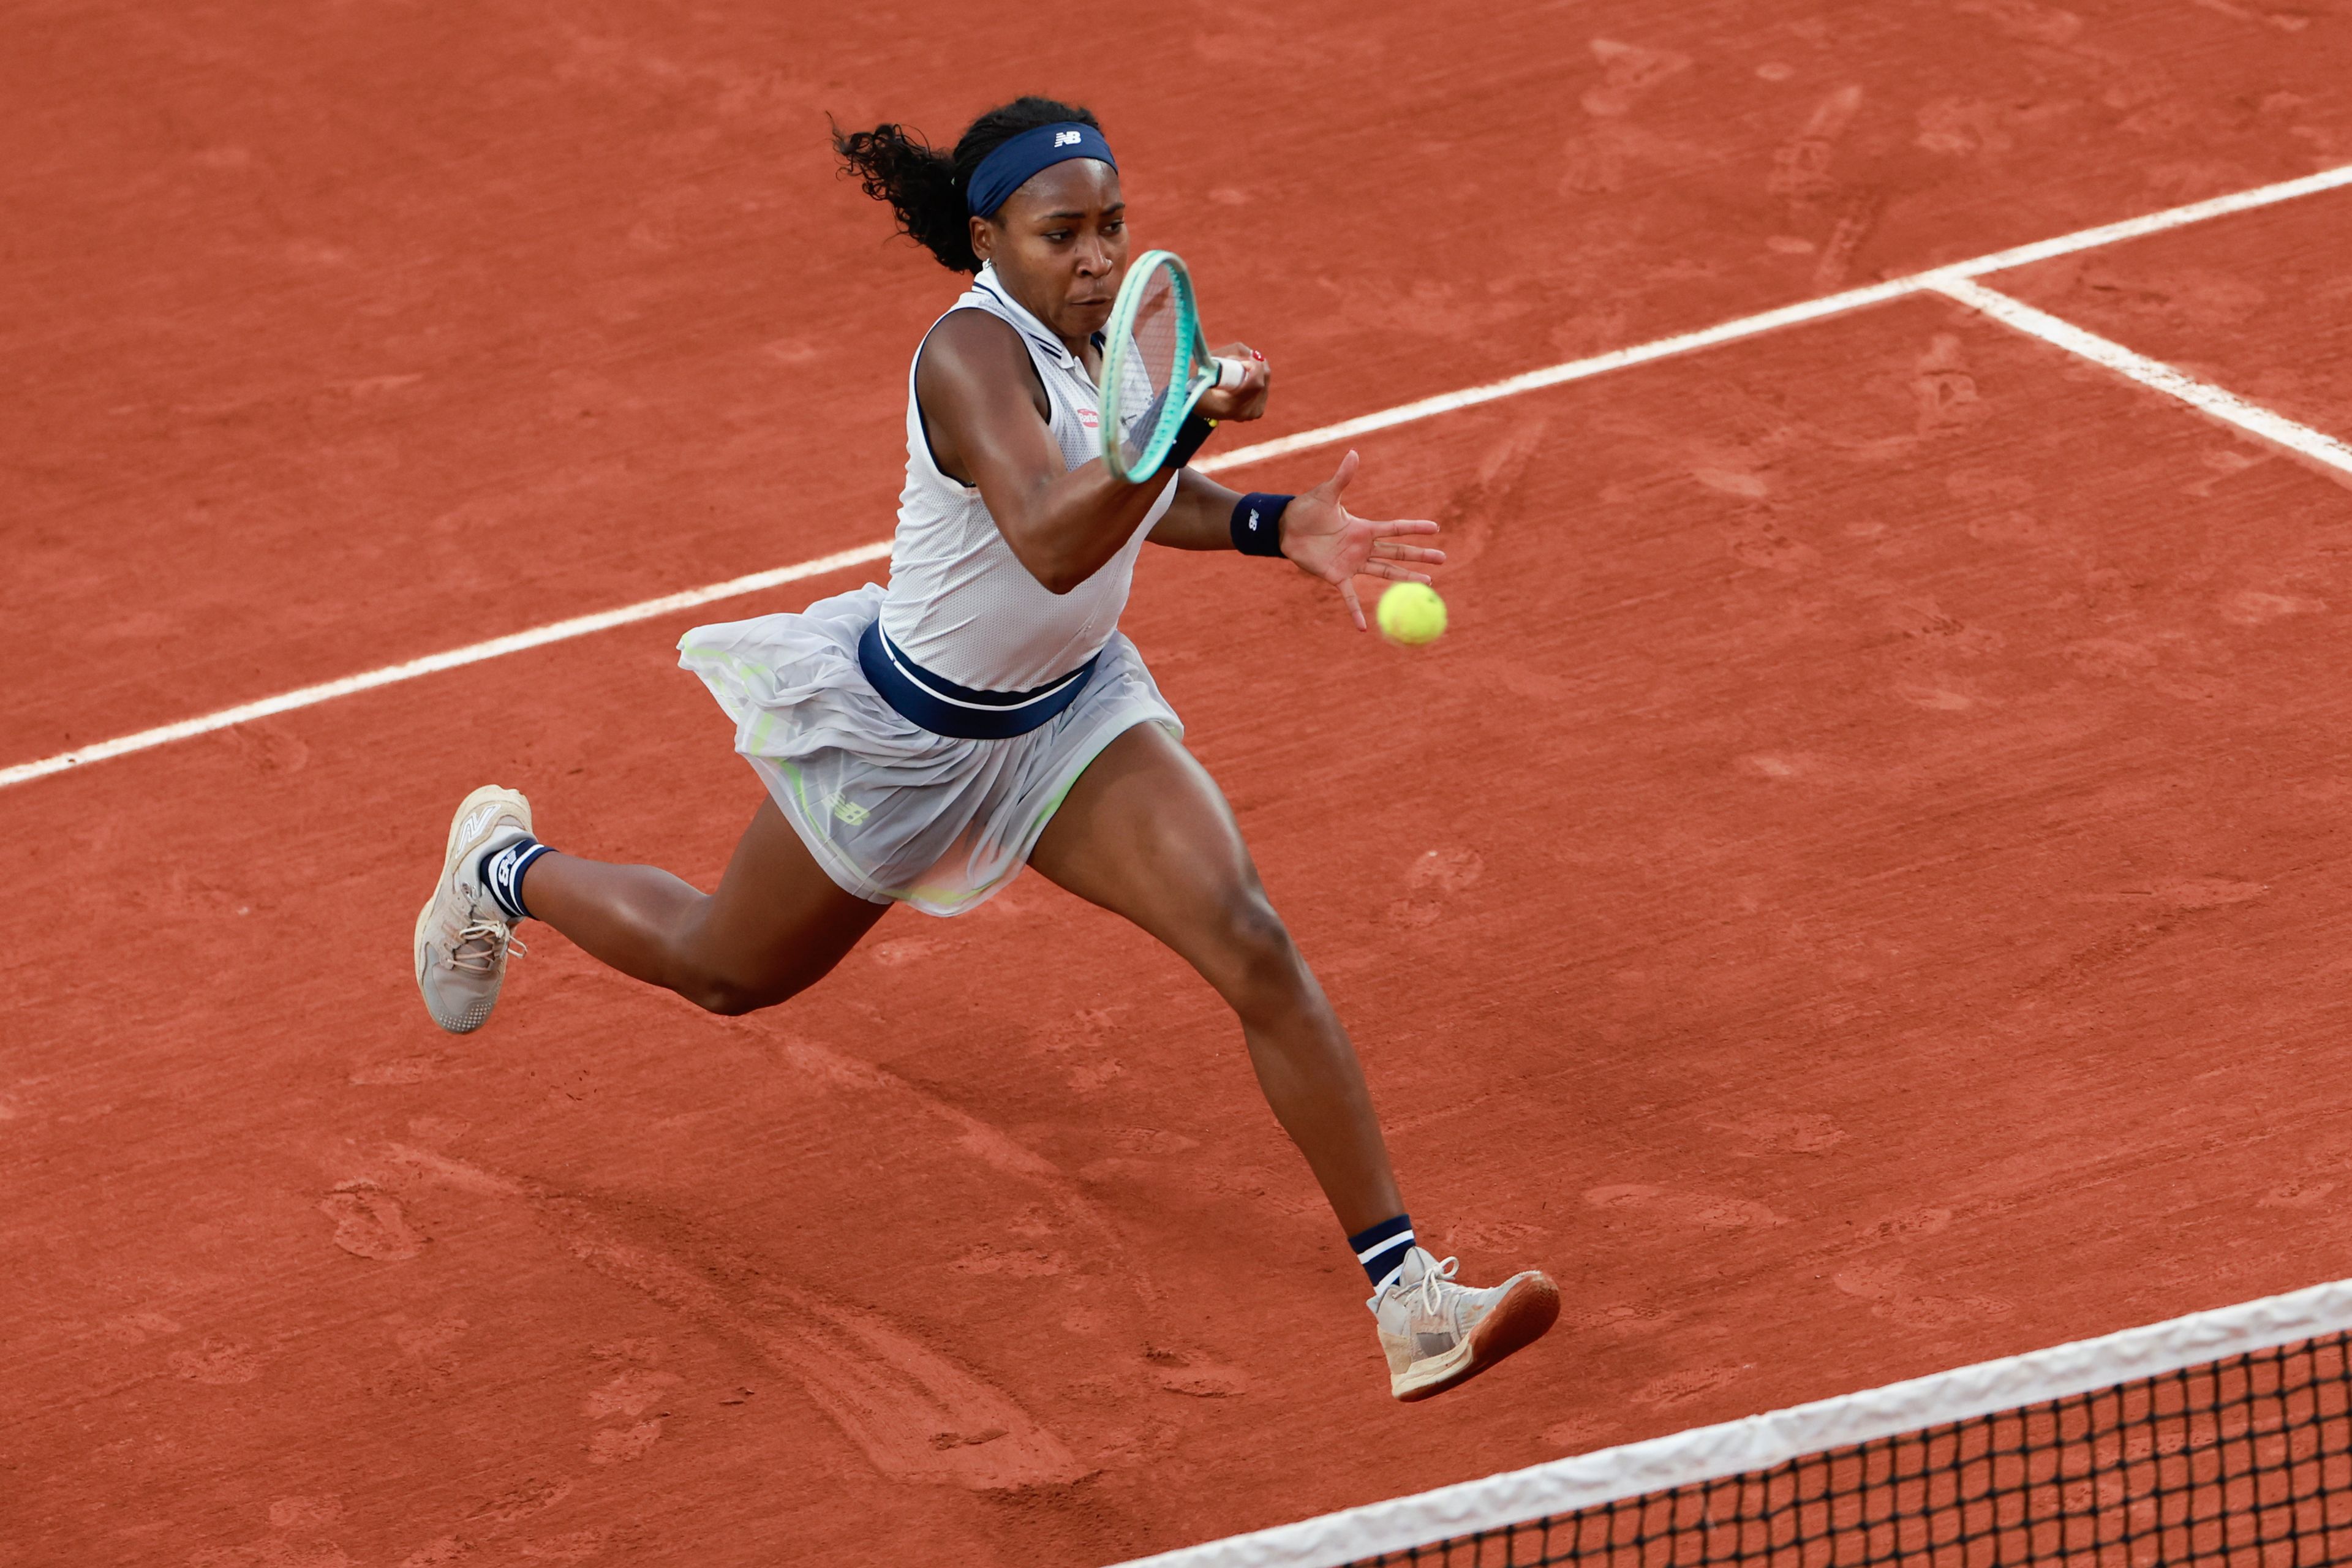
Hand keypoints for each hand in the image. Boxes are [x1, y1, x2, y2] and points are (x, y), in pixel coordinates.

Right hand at [1194, 343, 1269, 421]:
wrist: (1196, 403)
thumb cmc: (1198, 380)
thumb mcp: (1209, 362)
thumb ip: (1233, 352)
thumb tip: (1253, 353)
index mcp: (1229, 406)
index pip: (1255, 383)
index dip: (1253, 365)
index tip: (1241, 359)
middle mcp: (1243, 413)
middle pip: (1263, 380)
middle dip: (1254, 364)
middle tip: (1240, 360)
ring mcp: (1251, 414)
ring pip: (1265, 381)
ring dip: (1255, 370)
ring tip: (1237, 370)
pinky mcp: (1256, 412)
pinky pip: (1264, 388)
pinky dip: (1256, 378)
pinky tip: (1243, 378)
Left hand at [1279, 450, 1444, 629]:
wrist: (1286, 528)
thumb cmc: (1307, 509)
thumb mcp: (1327, 493)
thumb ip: (1343, 477)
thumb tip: (1353, 453)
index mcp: (1363, 527)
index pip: (1395, 528)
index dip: (1414, 528)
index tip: (1435, 528)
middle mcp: (1363, 547)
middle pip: (1398, 552)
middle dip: (1420, 555)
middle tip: (1443, 559)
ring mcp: (1352, 563)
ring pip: (1385, 573)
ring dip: (1405, 578)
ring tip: (1428, 583)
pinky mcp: (1337, 576)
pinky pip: (1350, 597)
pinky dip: (1356, 612)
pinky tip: (1364, 628)